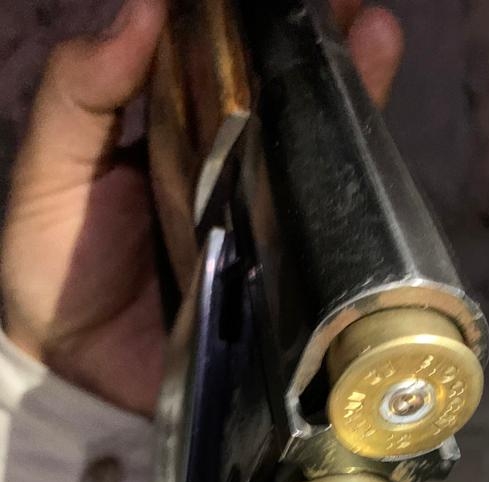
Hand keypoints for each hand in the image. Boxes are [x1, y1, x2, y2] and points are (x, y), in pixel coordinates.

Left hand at [0, 0, 402, 417]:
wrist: (79, 376)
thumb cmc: (56, 266)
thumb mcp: (52, 171)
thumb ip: (81, 95)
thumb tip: (145, 6)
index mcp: (181, 132)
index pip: (231, 61)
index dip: (263, 20)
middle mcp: (234, 172)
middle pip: (292, 101)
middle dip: (325, 47)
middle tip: (353, 5)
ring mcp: (266, 228)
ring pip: (321, 156)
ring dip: (354, 95)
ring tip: (375, 38)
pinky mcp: (284, 286)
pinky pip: (326, 238)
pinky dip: (355, 197)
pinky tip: (374, 153)